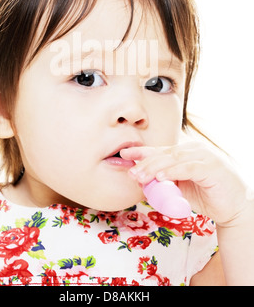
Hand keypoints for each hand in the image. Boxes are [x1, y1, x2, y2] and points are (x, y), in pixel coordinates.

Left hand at [120, 139, 250, 225]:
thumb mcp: (180, 188)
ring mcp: (204, 156)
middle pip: (164, 154)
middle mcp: (193, 150)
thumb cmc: (206, 195)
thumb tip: (141, 181)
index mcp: (185, 152)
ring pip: (174, 159)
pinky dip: (173, 171)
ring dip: (155, 167)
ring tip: (140, 176)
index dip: (142, 152)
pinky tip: (161, 177)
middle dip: (145, 162)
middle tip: (131, 171)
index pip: (160, 150)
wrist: (233, 206)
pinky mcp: (211, 167)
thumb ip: (164, 182)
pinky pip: (188, 168)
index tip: (124, 154)